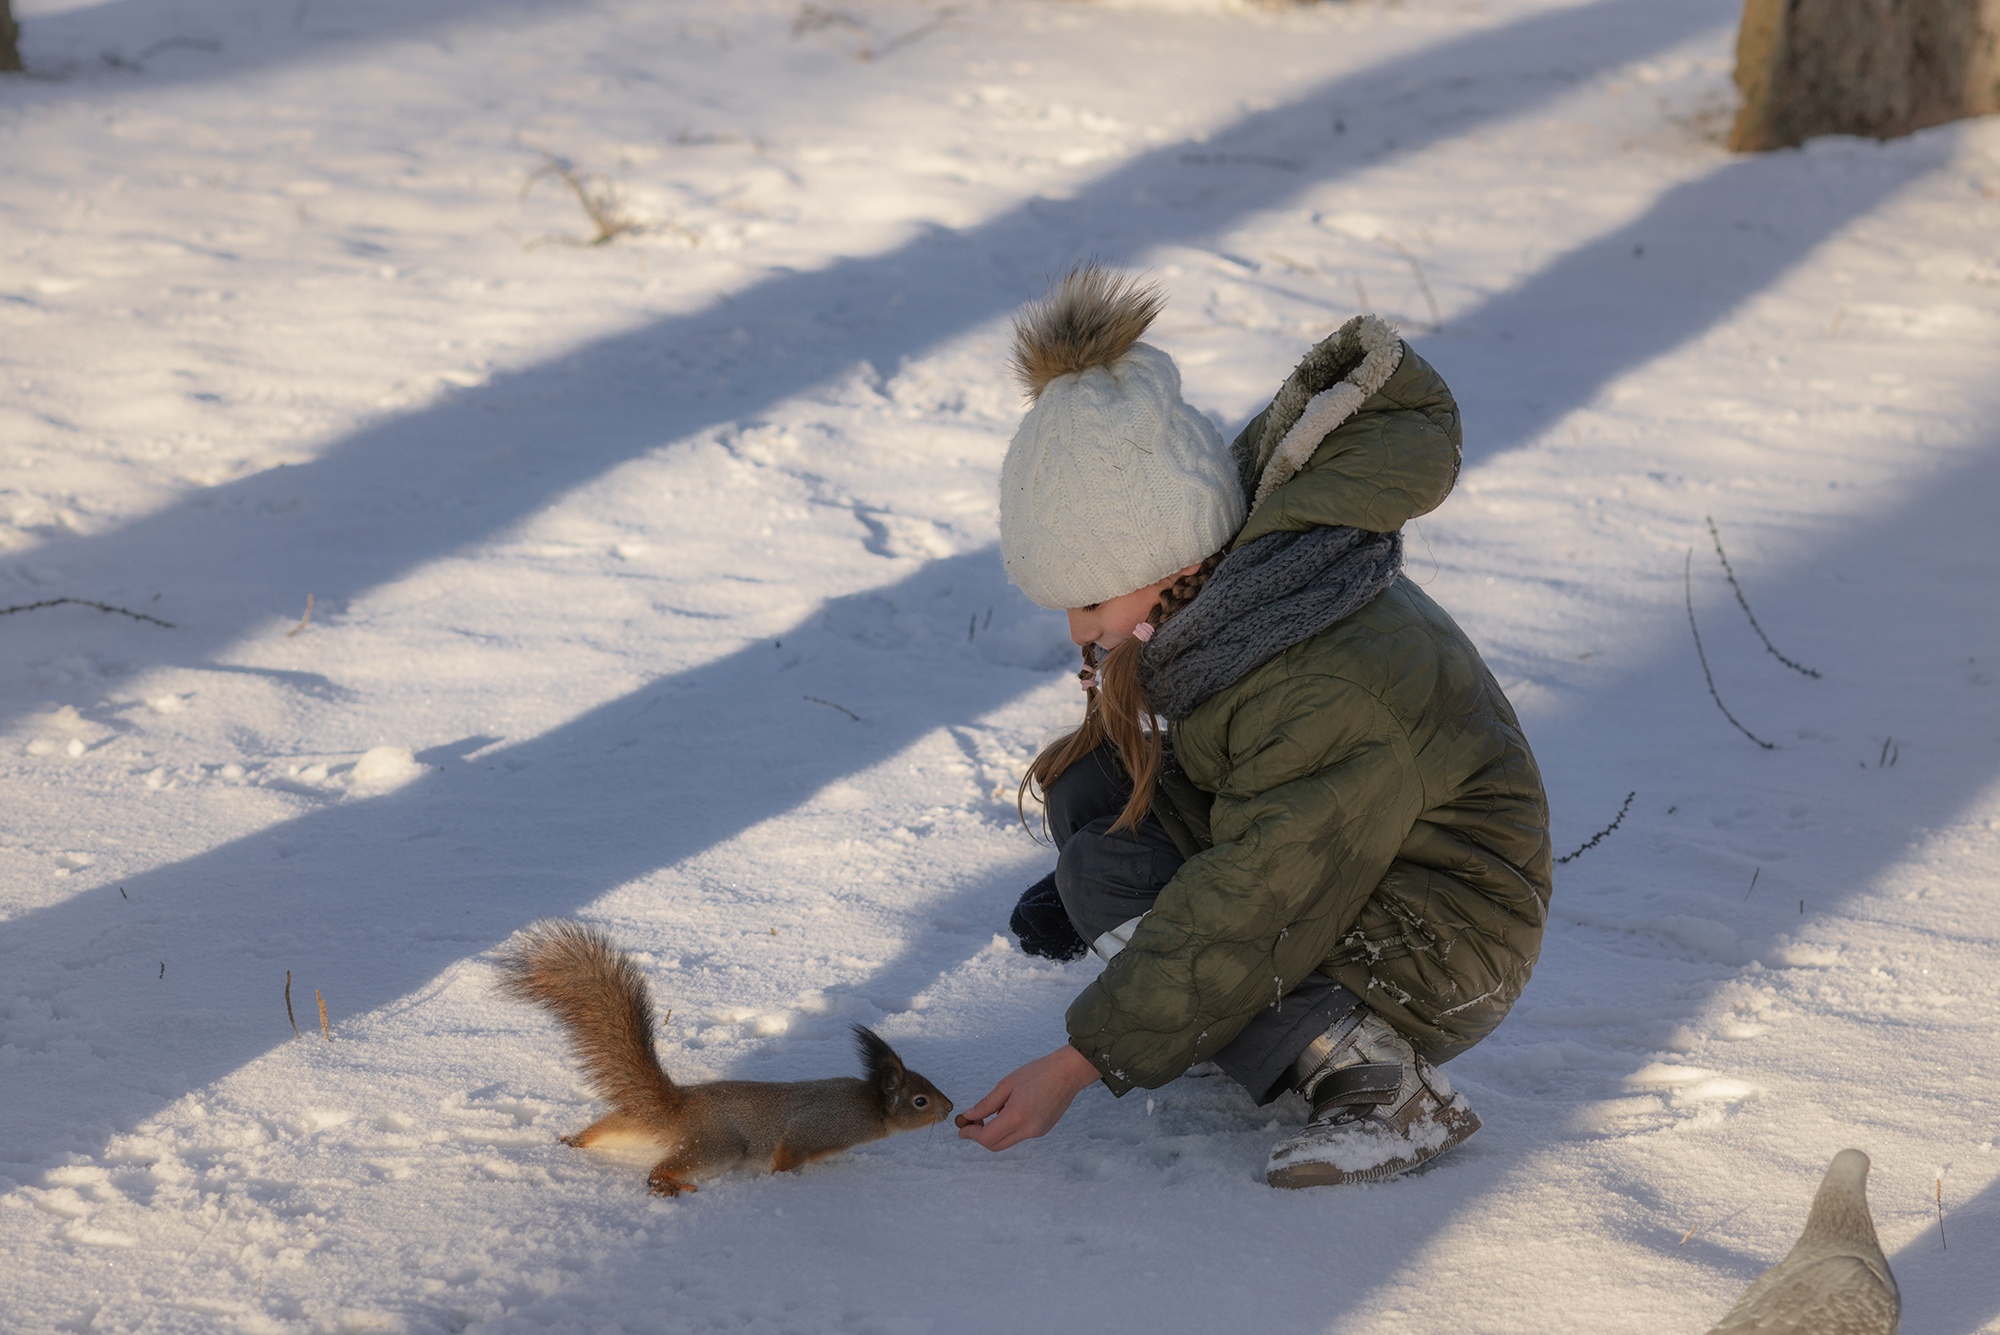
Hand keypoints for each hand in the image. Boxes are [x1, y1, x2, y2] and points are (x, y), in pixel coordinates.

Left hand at [955, 1044, 1101, 1151]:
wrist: (1068, 1072)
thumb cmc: (1038, 1073)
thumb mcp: (1006, 1084)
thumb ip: (986, 1104)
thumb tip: (969, 1116)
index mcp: (1017, 1116)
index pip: (987, 1137)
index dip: (971, 1135)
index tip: (962, 1129)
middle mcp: (1028, 1129)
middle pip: (996, 1145)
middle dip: (980, 1137)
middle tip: (972, 1123)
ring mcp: (1037, 1132)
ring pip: (1007, 1141)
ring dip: (995, 1132)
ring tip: (994, 1111)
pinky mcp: (1043, 1130)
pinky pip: (1019, 1135)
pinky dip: (1008, 1129)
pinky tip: (1010, 1111)